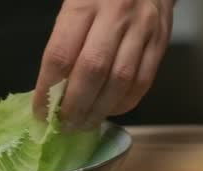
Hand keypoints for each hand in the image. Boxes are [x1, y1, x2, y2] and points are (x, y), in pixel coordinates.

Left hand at [33, 0, 174, 128]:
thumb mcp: (73, 6)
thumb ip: (64, 43)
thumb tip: (51, 91)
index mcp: (83, 5)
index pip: (60, 55)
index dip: (48, 90)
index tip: (41, 112)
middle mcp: (115, 16)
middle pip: (92, 71)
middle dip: (75, 106)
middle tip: (64, 125)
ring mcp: (142, 29)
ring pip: (120, 81)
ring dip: (99, 110)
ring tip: (84, 124)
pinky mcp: (161, 42)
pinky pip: (143, 82)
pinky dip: (124, 103)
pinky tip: (109, 110)